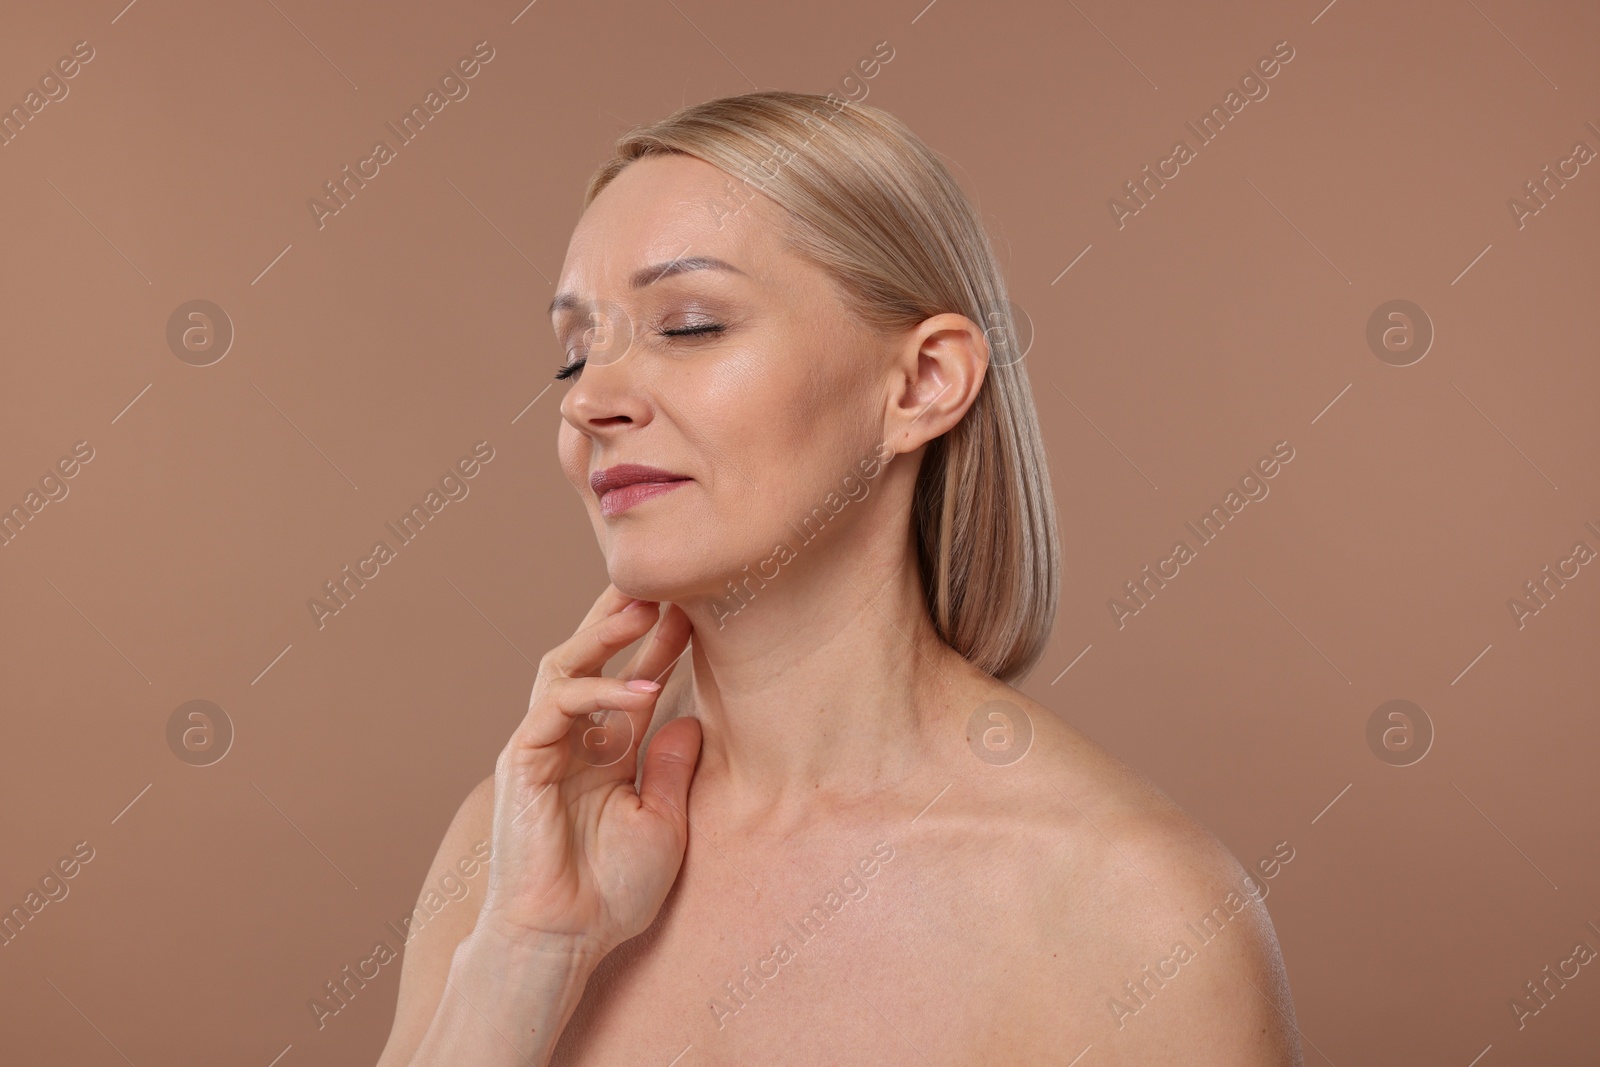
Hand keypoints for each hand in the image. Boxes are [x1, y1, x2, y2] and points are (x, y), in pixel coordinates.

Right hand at [477, 584, 699, 960]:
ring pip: (564, 666)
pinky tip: (644, 689)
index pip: (631, 682)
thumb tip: (694, 720)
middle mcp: (570, 741)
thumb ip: (671, 769)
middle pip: (591, 658)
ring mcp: (541, 747)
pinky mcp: (522, 760)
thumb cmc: (610, 892)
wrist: (563, 939)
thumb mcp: (662, 822)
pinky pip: (556, 706)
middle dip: (625, 619)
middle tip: (667, 584)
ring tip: (649, 606)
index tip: (698, 614)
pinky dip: (599, 691)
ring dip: (606, 633)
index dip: (661, 647)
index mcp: (603, 754)